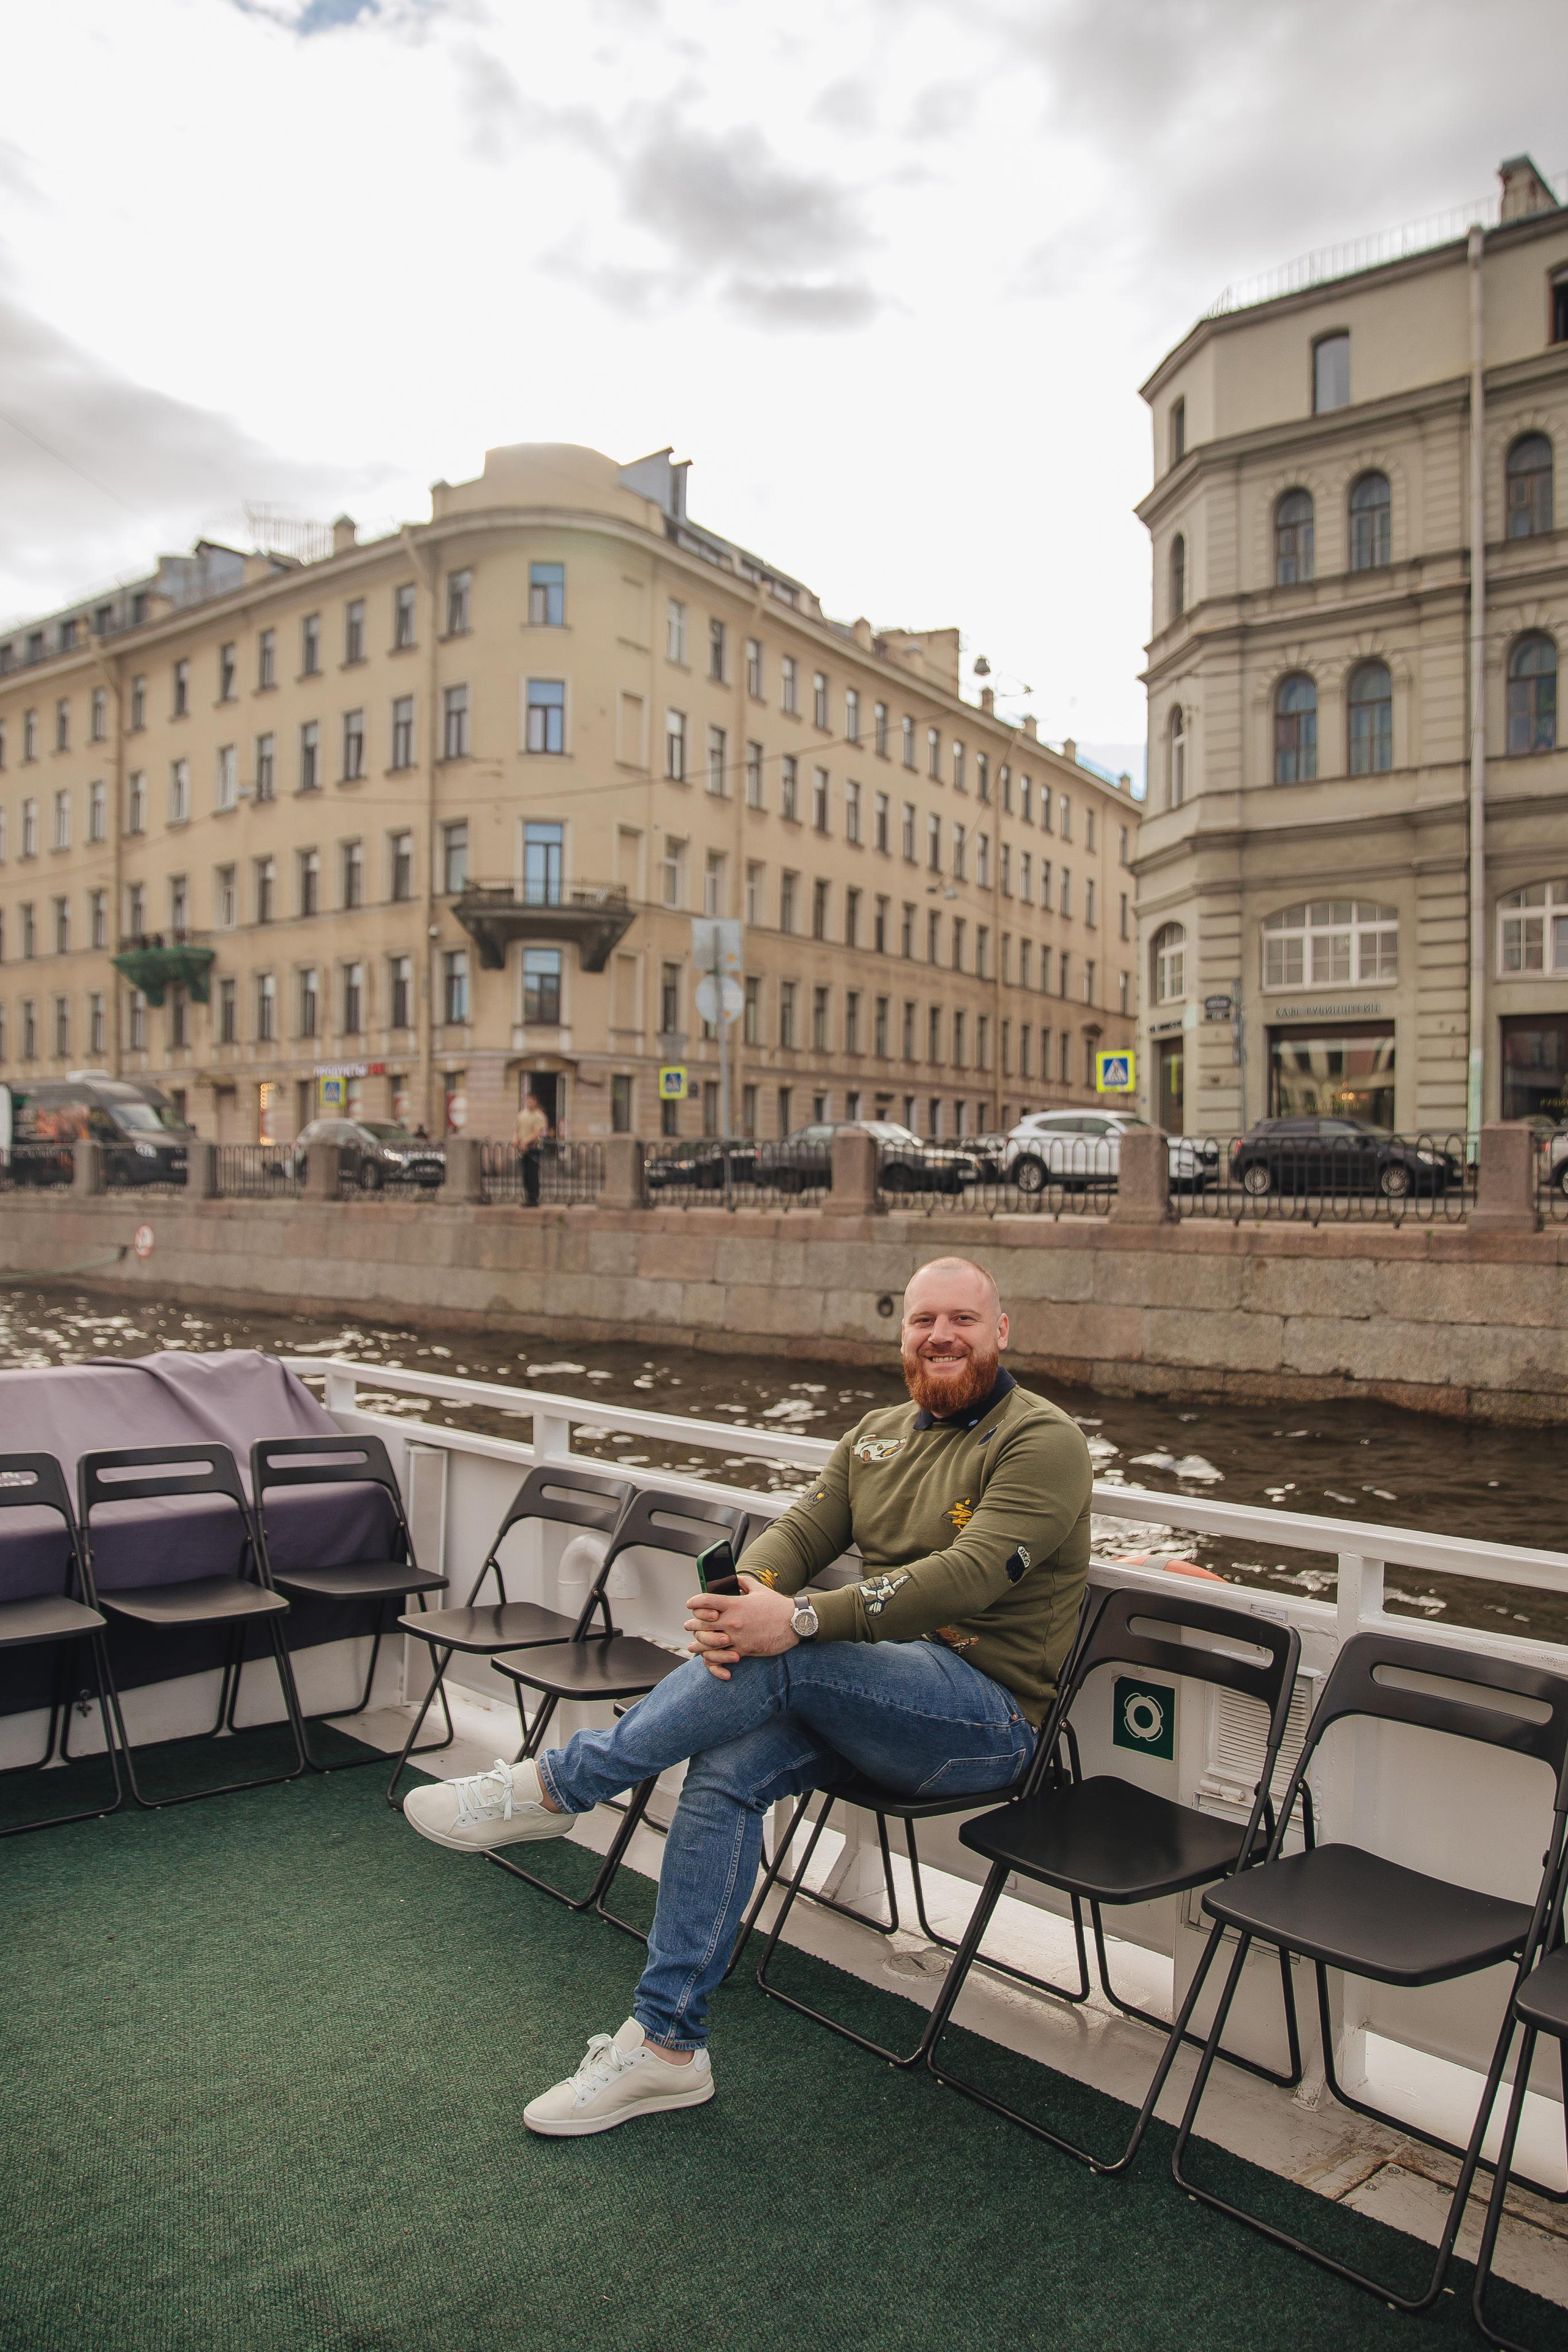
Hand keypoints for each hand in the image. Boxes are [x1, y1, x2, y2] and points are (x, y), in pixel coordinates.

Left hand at [684, 1573, 798, 1679]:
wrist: (794, 1624)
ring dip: (697, 1643)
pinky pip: (722, 1656)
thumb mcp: (759, 1589)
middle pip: (702, 1623)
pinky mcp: (743, 1651)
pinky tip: (707, 1657)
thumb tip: (734, 1578)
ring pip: (708, 1642)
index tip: (690, 1604)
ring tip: (692, 1644)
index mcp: (735, 1604)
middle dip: (692, 1624)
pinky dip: (712, 1657)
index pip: (705, 1601)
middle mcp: (733, 1621)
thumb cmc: (777, 1606)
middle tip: (688, 1624)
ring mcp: (737, 1637)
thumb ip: (743, 1583)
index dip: (694, 1602)